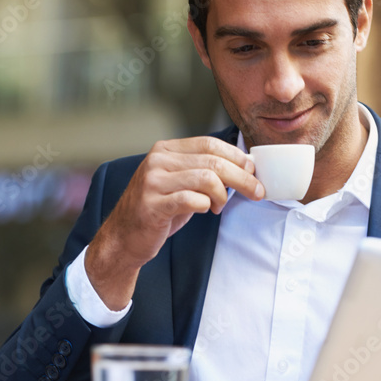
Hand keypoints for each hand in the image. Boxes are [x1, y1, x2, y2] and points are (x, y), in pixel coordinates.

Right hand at [85, 136, 263, 309]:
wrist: (124, 237)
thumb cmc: (158, 210)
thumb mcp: (180, 182)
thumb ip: (203, 170)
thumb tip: (243, 168)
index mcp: (166, 150)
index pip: (210, 144)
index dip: (237, 157)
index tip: (253, 171)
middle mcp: (158, 161)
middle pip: (213, 162)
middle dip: (243, 178)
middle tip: (256, 192)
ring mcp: (153, 182)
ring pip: (207, 179)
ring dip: (223, 195)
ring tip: (219, 206)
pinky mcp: (153, 204)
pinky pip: (193, 200)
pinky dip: (206, 205)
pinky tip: (205, 210)